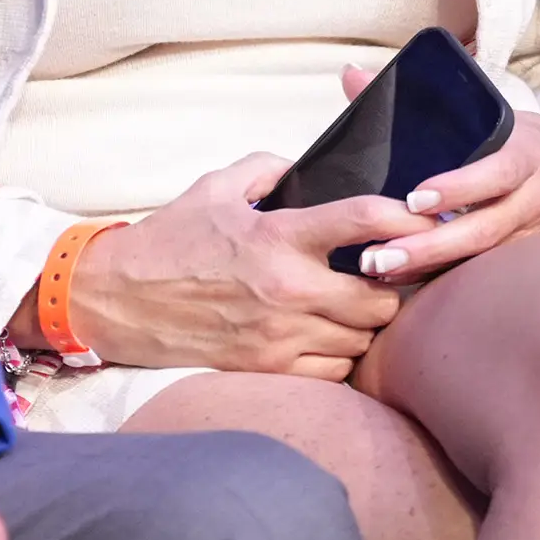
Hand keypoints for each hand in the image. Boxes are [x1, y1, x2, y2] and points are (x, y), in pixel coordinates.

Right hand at [66, 151, 434, 376]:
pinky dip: (340, 354)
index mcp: (279, 237)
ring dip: (367, 323)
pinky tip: (328, 334)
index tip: (421, 217)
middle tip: (388, 272)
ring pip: (361, 340)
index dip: (404, 217)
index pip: (363, 221)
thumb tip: (307, 169)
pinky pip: (333, 371)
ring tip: (357, 304)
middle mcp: (288, 290)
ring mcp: (280, 337)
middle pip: (381, 298)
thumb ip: (270, 168)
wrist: (118, 299)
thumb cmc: (169, 240)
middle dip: (392, 285)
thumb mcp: (217, 187)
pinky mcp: (268, 370)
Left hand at [345, 76, 539, 283]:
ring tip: (381, 271)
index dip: (459, 187)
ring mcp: (528, 236)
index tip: (416, 197)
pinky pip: (482, 273)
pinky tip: (404, 284)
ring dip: (430, 268)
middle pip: (483, 229)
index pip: (496, 173)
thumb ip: (421, 101)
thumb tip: (352, 75)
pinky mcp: (522, 261)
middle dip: (431, 246)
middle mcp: (530, 199)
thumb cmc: (522, 140)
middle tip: (379, 255)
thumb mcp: (489, 113)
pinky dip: (444, 280)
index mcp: (525, 155)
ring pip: (481, 259)